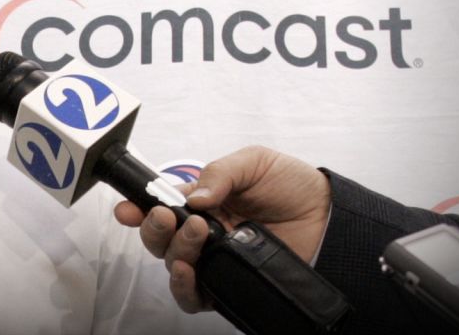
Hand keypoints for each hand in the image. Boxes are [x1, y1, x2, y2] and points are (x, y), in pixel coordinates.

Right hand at [113, 145, 330, 312]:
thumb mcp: (254, 163)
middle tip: (169, 216)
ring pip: (172, 265)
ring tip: (196, 235)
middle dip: (155, 227)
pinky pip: (195, 295)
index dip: (138, 207)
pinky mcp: (229, 284)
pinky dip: (183, 286)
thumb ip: (221, 173)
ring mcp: (214, 260)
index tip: (128, 207)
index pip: (159, 205)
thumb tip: (192, 197)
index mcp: (202, 201)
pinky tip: (188, 271)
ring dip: (172, 251)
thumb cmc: (294, 187)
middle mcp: (202, 232)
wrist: (331, 219)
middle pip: (159, 238)